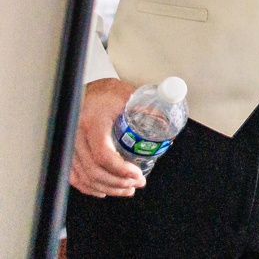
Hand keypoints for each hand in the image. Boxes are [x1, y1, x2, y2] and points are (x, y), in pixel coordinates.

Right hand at [70, 78, 144, 196]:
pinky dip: (88, 186)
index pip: (103, 154)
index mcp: (93, 121)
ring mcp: (70, 144)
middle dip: (118, 182)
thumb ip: (150, 110)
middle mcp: (77, 135)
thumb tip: (168, 126)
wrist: (92, 91)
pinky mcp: (68, 150)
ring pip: (84, 176)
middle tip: (137, 184)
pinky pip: (73, 175)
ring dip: (107, 187)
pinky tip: (103, 190)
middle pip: (94, 170)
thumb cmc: (111, 93)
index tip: (137, 175)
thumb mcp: (132, 97)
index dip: (120, 169)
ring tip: (127, 189)